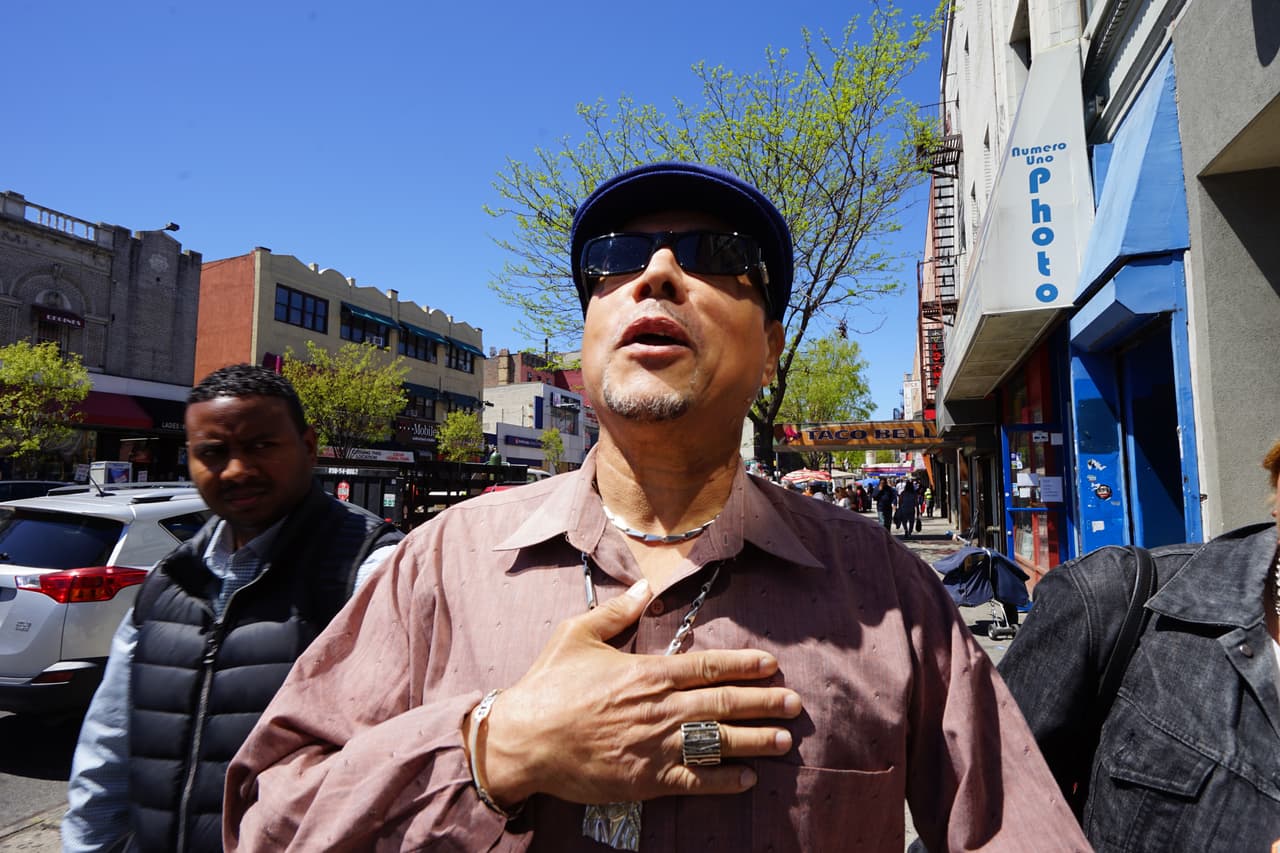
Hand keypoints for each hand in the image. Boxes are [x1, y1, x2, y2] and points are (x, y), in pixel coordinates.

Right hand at [475, 579, 801, 806]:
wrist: (524, 739)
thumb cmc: (548, 686)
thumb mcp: (577, 635)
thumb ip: (616, 612)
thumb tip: (645, 590)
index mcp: (647, 672)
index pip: (707, 666)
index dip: (743, 666)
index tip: (771, 666)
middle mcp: (660, 707)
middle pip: (723, 702)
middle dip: (764, 702)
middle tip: (794, 703)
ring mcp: (657, 746)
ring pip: (718, 741)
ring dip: (755, 740)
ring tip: (784, 740)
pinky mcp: (647, 780)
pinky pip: (697, 781)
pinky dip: (725, 781)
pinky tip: (747, 779)